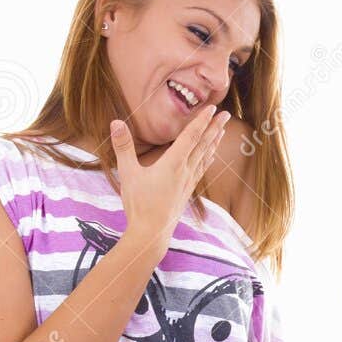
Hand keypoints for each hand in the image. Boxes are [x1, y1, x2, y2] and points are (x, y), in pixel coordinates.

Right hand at [111, 103, 229, 253]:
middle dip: (214, 128)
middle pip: (203, 145)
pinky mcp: (187, 192)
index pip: (191, 136)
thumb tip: (115, 122)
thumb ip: (123, 146)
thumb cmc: (138, 204)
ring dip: (214, 142)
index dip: (201, 121)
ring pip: (204, 157)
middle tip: (226, 114)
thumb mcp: (127, 173)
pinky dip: (208, 158)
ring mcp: (188, 182)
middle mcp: (185, 171)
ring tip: (222, 130)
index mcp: (173, 164)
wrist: (151, 234)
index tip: (213, 108)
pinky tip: (211, 156)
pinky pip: (201, 170)